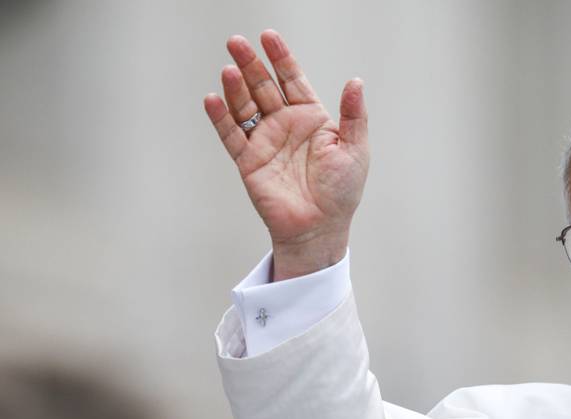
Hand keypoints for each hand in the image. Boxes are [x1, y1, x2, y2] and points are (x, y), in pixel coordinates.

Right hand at [204, 30, 368, 279]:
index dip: (281, 58)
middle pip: (263, 87)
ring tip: (229, 70)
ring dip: (235, 87)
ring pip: (245, 107)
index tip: (269, 37)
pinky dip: (221, 118)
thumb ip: (354, 115)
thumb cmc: (341, 192)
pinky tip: (213, 99)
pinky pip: (231, 136)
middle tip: (237, 42)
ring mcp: (265, 142)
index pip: (292, 79)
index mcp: (311, 118)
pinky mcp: (249, 162)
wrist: (321, 228)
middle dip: (251, 64)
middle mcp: (285, 125)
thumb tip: (356, 80)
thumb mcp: (355, 149)